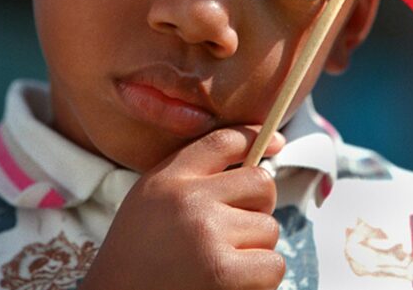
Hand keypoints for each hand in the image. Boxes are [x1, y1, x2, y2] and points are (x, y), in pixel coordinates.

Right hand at [81, 126, 286, 289]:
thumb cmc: (136, 261)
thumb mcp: (150, 203)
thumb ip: (192, 177)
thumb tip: (258, 156)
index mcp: (168, 179)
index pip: (224, 141)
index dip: (257, 137)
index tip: (276, 143)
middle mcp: (188, 200)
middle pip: (261, 183)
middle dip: (259, 208)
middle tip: (238, 232)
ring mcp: (207, 234)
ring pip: (270, 228)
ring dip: (256, 251)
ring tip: (222, 266)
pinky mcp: (223, 272)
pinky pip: (272, 265)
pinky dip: (259, 281)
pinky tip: (231, 285)